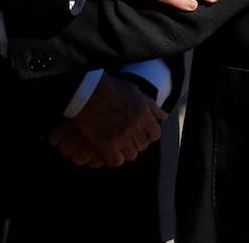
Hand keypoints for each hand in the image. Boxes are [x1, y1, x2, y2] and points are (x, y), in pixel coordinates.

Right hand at [51, 74, 167, 166]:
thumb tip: (163, 116)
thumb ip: (150, 105)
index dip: (146, 135)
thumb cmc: (109, 87)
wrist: (85, 88)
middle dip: (133, 142)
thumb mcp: (133, 91)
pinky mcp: (107, 143)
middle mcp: (135, 126)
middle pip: (141, 145)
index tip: (136, 133)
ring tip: (113, 141)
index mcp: (143, 113)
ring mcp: (121, 136)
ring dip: (122, 150)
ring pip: (130, 155)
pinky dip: (111, 157)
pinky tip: (106, 148)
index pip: (154, 135)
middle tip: (121, 136)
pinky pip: (116, 161)